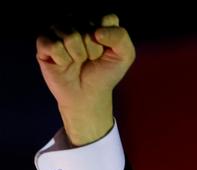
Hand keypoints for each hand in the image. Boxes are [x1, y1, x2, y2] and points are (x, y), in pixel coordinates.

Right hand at [36, 14, 134, 145]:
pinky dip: (63, 59)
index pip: (107, 19)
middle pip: (87, 27)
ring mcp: (58, 30)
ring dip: (79, 55)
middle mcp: (76, 20)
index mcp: (96, 20)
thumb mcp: (125, 56)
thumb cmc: (106, 73)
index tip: (108, 51)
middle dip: (94, 49)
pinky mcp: (43, 42)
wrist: (89, 94)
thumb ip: (120, 37)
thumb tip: (96, 32)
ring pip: (70, 36)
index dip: (110, 40)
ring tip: (78, 61)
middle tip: (91, 59)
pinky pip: (54, 46)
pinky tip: (64, 64)